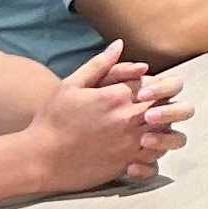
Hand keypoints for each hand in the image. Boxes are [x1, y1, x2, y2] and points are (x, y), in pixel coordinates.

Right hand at [24, 44, 190, 187]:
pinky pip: (157, 157)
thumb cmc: (52, 120)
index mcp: (118, 96)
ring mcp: (131, 142)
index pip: (152, 83)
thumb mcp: (71, 85)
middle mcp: (129, 118)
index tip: (144, 89)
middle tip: (151, 108)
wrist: (40, 159)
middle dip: (163, 104)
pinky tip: (143, 146)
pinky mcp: (128, 163)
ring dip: (163, 127)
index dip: (152, 85)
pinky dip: (156, 151)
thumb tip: (120, 44)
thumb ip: (100, 64)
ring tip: (149, 127)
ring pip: (167, 131)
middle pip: (165, 105)